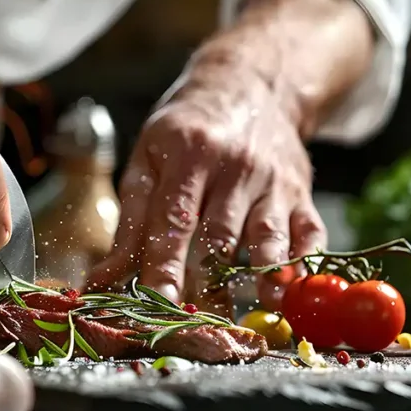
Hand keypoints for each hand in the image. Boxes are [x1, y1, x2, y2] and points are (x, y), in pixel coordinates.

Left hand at [86, 67, 325, 307]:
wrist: (250, 86)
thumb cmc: (187, 131)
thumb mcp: (148, 160)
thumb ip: (130, 223)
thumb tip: (101, 280)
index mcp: (188, 155)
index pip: (174, 218)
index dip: (165, 263)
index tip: (156, 302)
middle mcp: (234, 167)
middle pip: (220, 234)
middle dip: (209, 282)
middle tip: (199, 325)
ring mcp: (272, 181)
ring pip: (268, 235)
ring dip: (265, 275)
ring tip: (259, 309)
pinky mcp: (302, 193)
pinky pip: (309, 233)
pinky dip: (303, 264)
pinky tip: (292, 292)